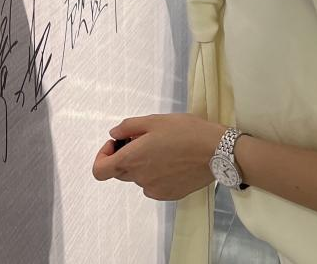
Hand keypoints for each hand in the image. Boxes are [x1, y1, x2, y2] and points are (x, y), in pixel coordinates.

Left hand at [91, 113, 222, 200]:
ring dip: (143, 165)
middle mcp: (139, 179)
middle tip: (142, 140)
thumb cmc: (185, 132)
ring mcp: (155, 190)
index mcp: (131, 160)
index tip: (116, 144)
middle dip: (125, 156)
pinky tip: (172, 161)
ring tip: (163, 149)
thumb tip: (113, 134)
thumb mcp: (153, 121)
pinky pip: (154, 186)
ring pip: (139, 178)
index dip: (103, 156)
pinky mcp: (170, 195)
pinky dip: (157, 174)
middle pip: (119, 172)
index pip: (100, 171)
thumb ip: (128, 127)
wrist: (217, 152)